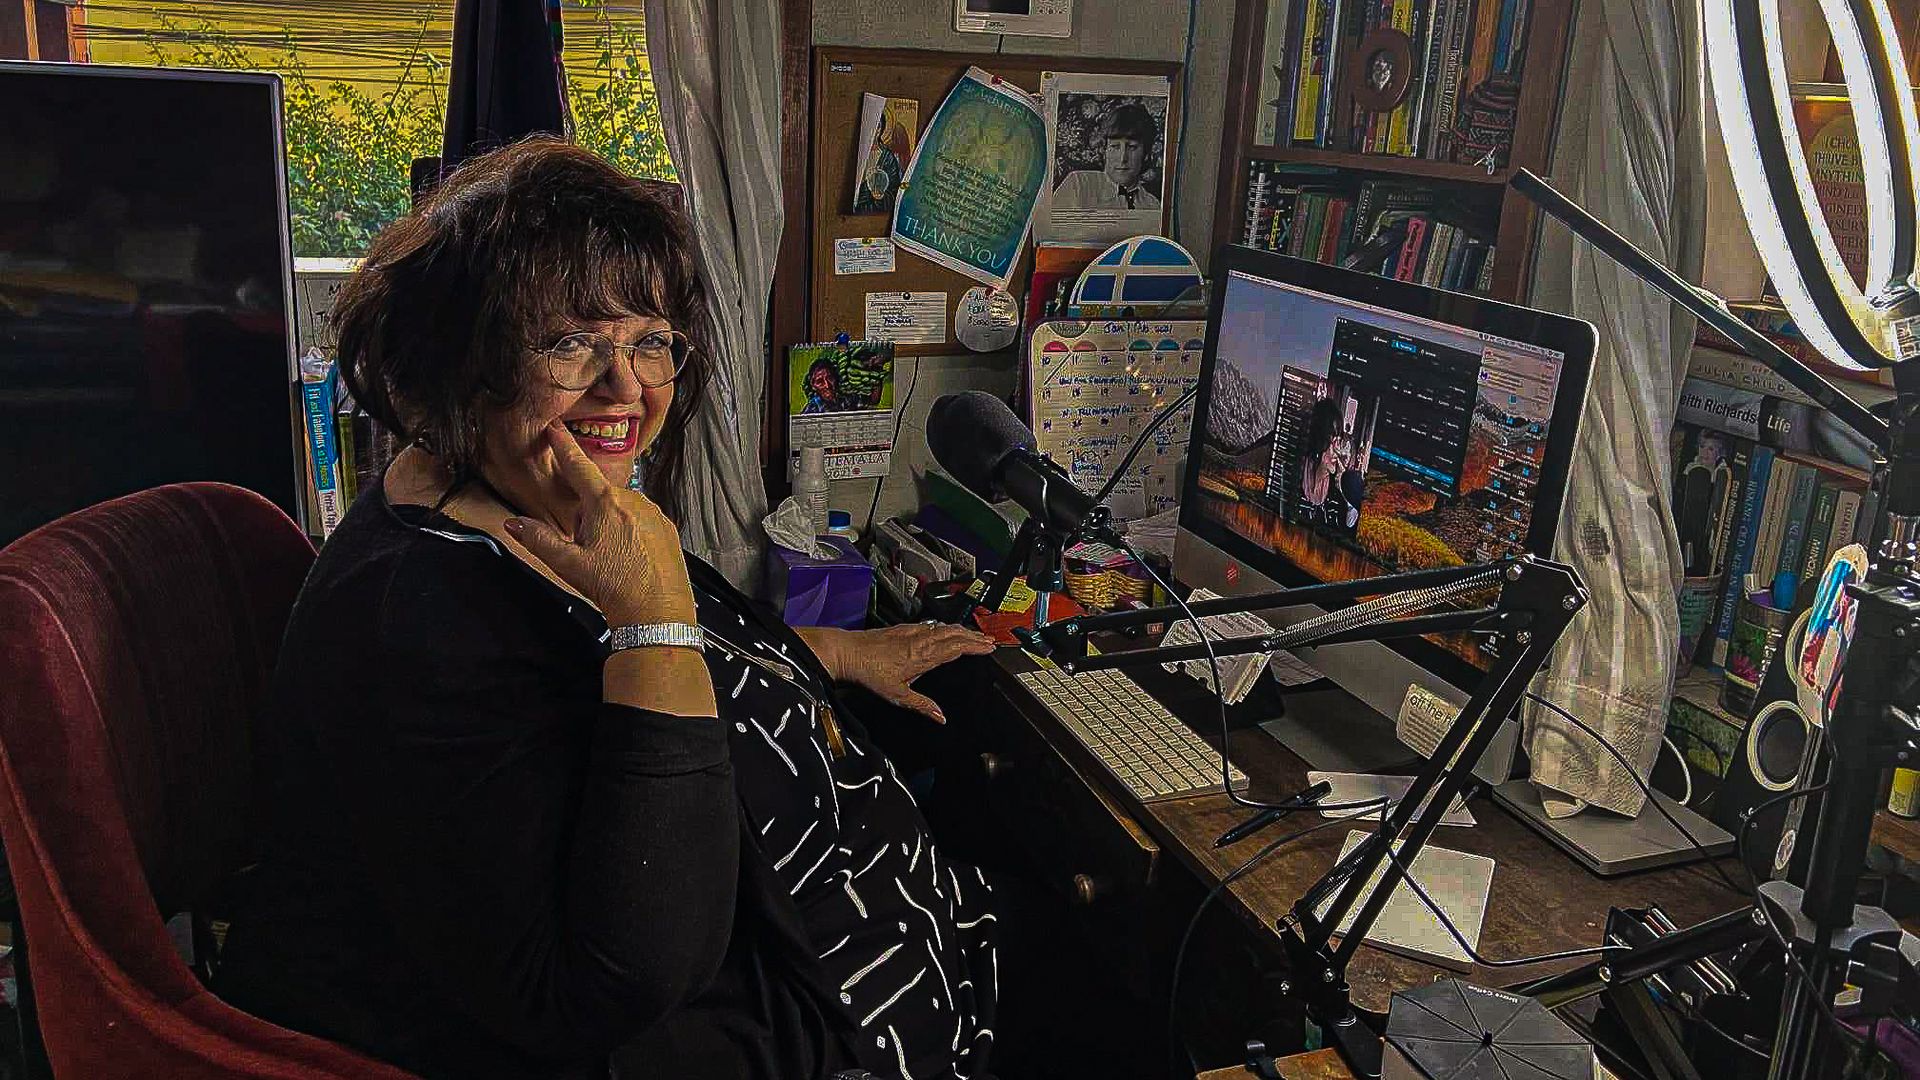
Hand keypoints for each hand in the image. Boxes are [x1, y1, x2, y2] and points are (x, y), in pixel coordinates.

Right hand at [502, 423, 694, 625]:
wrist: (657, 613)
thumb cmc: (617, 589)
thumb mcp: (569, 564)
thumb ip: (539, 539)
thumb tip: (516, 524)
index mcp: (606, 503)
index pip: (578, 466)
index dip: (563, 445)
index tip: (556, 428)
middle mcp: (634, 501)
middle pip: (597, 496)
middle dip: (586, 515)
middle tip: (589, 547)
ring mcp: (654, 513)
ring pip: (620, 509)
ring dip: (609, 524)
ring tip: (612, 558)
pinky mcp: (667, 528)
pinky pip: (641, 521)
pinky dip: (631, 534)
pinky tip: (630, 559)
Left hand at [805, 623, 995, 722]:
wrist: (847, 652)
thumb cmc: (869, 673)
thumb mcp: (897, 695)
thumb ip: (922, 705)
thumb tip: (941, 718)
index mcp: (924, 656)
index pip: (957, 648)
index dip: (975, 647)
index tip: (990, 647)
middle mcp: (921, 640)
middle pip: (954, 634)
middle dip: (974, 636)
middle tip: (989, 639)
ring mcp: (912, 632)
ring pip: (943, 627)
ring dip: (961, 630)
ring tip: (973, 633)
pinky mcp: (902, 628)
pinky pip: (930, 625)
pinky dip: (943, 626)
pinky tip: (943, 629)